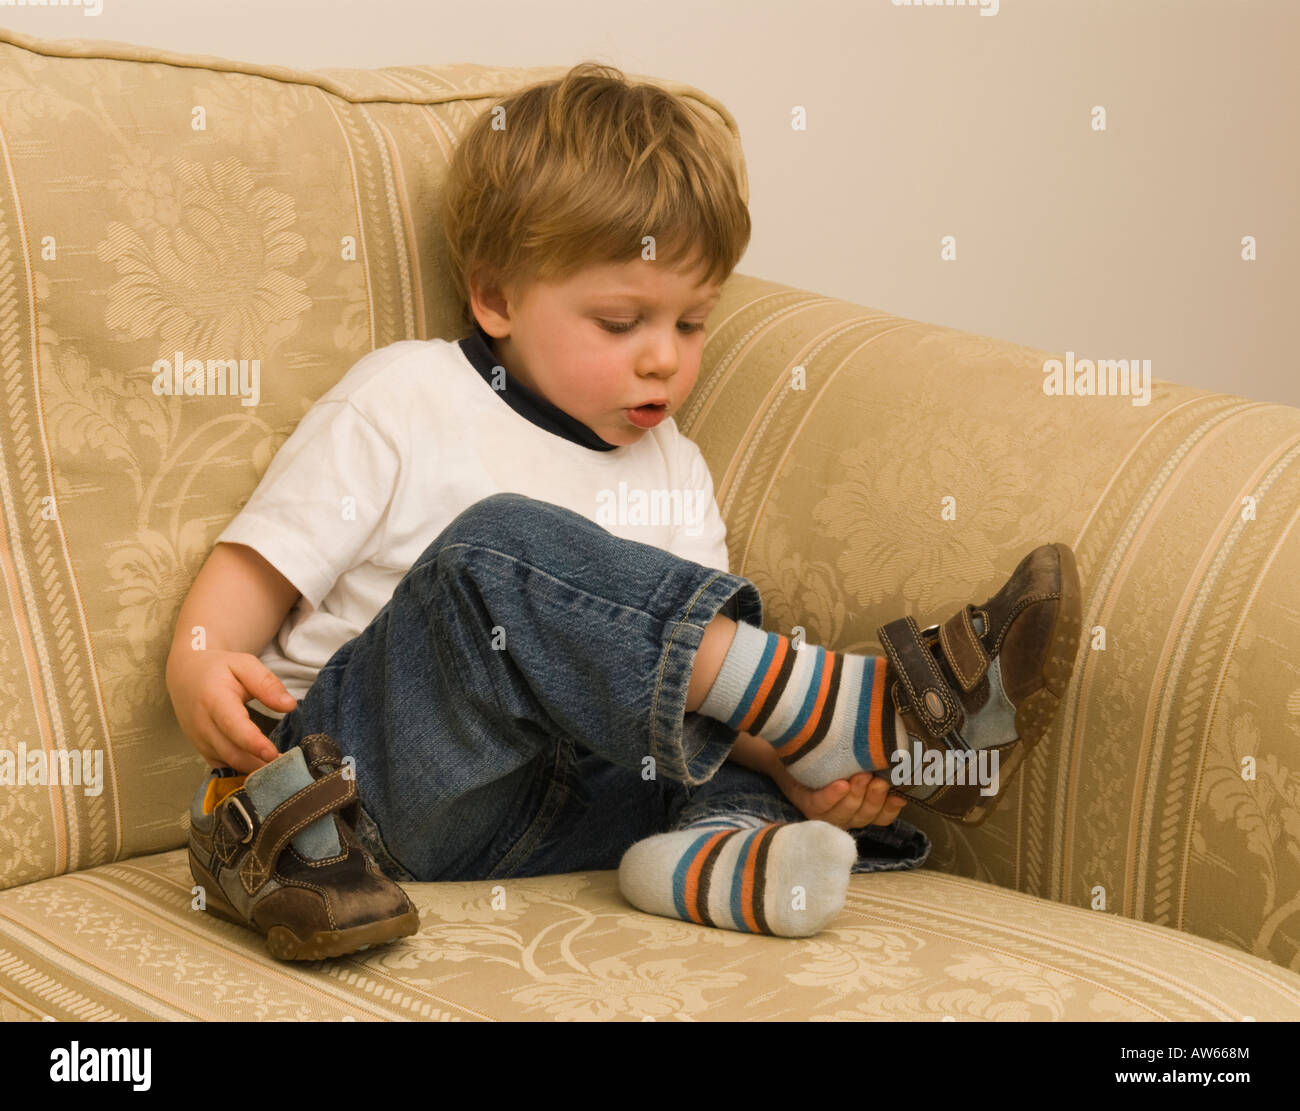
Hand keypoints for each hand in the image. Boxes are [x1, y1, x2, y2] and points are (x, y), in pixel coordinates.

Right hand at [166, 648, 295, 773]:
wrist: (186, 676)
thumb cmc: (220, 669)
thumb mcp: (244, 665)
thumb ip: (267, 684)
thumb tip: (290, 705)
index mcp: (213, 700)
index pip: (232, 726)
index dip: (252, 743)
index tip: (273, 754)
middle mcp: (203, 725)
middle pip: (231, 752)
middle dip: (259, 764)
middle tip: (289, 768)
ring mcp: (200, 741)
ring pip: (228, 763)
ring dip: (254, 771)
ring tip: (282, 771)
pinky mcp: (203, 750)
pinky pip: (223, 767)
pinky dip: (243, 772)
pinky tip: (266, 772)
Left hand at [771, 763, 905, 830]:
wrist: (792, 739)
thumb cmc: (830, 750)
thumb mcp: (858, 758)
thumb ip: (878, 766)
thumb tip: (905, 770)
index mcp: (857, 806)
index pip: (880, 817)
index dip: (890, 810)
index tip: (899, 797)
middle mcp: (841, 814)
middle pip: (863, 816)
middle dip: (873, 800)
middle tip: (878, 781)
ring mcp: (821, 811)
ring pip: (843, 813)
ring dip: (855, 797)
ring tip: (862, 777)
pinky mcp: (802, 801)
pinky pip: (819, 804)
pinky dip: (832, 796)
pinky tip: (841, 784)